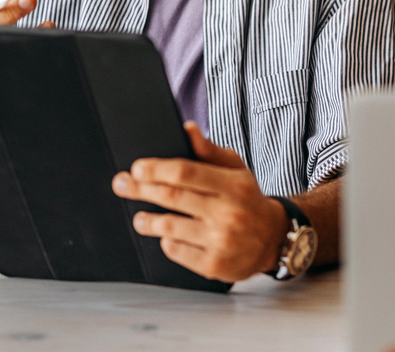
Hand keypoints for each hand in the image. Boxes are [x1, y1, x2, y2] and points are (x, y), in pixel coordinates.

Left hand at [112, 122, 288, 282]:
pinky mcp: (214, 265)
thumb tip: (187, 129)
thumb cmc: (248, 200)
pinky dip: (167, 242)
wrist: (273, 238)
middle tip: (122, 184)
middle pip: (172, 197)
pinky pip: (177, 251)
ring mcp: (221, 240)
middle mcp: (228, 212)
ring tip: (140, 218)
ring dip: (147, 221)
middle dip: (141, 189)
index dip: (157, 169)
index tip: (137, 168)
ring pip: (169, 226)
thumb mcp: (237, 170)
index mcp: (233, 185)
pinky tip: (167, 236)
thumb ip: (209, 151)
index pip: (187, 172)